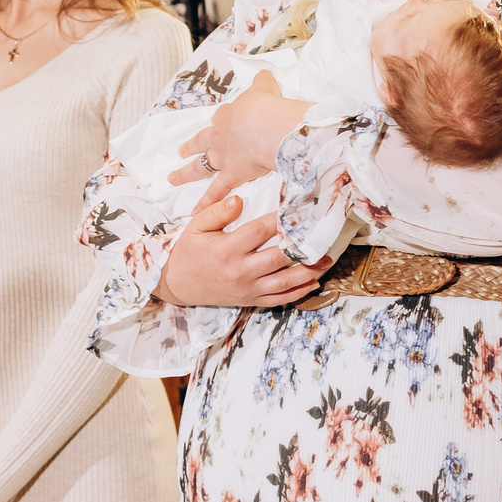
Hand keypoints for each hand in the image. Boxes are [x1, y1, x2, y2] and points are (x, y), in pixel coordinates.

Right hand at [154, 175, 332, 310]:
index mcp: (227, 249)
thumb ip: (218, 211)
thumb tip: (240, 200)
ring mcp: (246, 288)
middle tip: (322, 235)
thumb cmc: (188, 251)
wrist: (175, 283)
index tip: (298, 210)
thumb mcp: (197, 225)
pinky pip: (278, 299)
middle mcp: (239, 271)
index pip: (259, 231)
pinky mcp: (249, 300)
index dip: (280, 220)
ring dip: (308, 272)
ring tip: (327, 260)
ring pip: (284, 282)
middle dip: (302, 247)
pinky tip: (313, 282)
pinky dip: (298, 293)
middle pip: (278, 258)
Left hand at [167, 72, 310, 188]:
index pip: (220, 118)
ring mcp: (222, 156)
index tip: (219, 122)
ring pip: (200, 166)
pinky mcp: (231, 174)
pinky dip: (206, 202)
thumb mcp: (264, 87)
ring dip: (185, 174)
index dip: (220, 121)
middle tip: (180, 151)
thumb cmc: (267, 106)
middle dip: (190, 146)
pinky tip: (195, 211)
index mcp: (227, 115)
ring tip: (173, 179)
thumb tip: (264, 74)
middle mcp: (219, 136)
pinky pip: (216, 191)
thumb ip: (263, 82)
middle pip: (201, 141)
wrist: (268, 126)